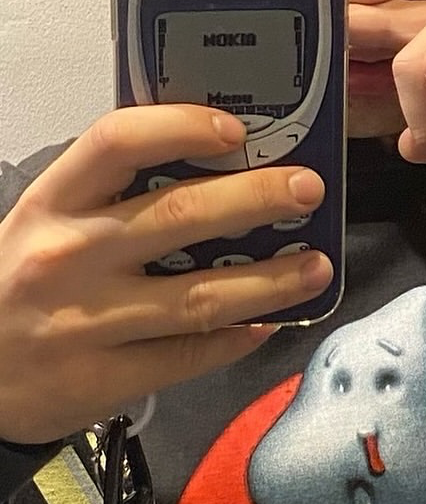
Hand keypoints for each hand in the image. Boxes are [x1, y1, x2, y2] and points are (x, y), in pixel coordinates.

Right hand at [0, 105, 334, 444]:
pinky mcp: (110, 376)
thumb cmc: (14, 291)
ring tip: (316, 267)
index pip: (116, 144)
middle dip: (256, 199)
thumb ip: (108, 201)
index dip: (181, 127)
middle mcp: (70, 257)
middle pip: (179, 216)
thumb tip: (209, 173)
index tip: (234, 130)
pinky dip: (240, 337)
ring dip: (272, 281)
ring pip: (202, 296)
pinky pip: (192, 354)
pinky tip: (270, 323)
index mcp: (51, 206)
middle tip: (306, 190)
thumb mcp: (43, 227)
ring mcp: (91, 321)